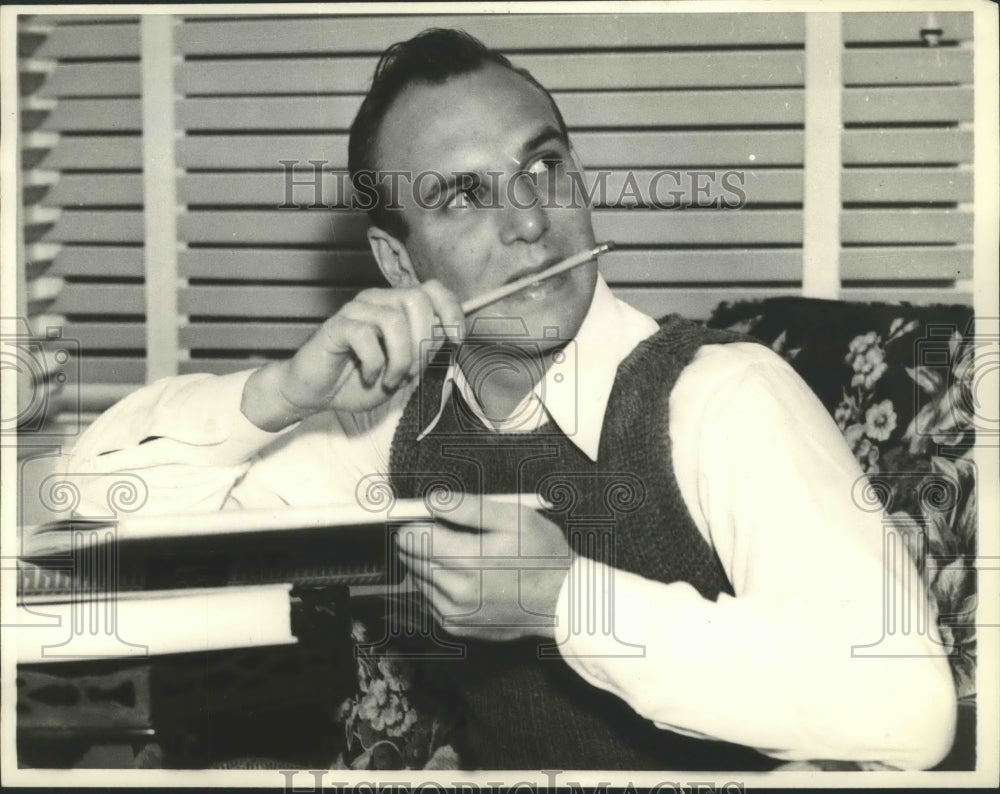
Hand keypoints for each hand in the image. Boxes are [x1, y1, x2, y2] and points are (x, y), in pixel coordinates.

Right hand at [241, 280, 463, 429]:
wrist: (318, 393)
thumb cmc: (360, 379)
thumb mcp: (403, 371)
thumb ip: (425, 353)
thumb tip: (448, 340)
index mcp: (397, 306)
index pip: (433, 289)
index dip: (451, 311)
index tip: (457, 341)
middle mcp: (378, 301)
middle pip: (417, 300)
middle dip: (423, 342)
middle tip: (413, 373)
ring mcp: (356, 310)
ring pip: (394, 319)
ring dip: (401, 358)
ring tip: (392, 379)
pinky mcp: (336, 326)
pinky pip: (365, 336)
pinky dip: (375, 363)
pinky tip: (370, 376)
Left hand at [395, 495, 574, 641]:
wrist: (562, 601)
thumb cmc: (544, 555)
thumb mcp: (515, 517)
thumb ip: (468, 507)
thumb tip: (432, 500)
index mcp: (469, 559)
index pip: (412, 537)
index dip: (417, 521)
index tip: (429, 516)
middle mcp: (457, 590)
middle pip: (410, 558)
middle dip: (422, 541)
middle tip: (449, 533)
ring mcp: (455, 612)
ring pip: (417, 580)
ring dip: (430, 564)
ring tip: (463, 556)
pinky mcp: (457, 626)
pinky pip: (429, 601)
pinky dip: (438, 586)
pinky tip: (466, 577)